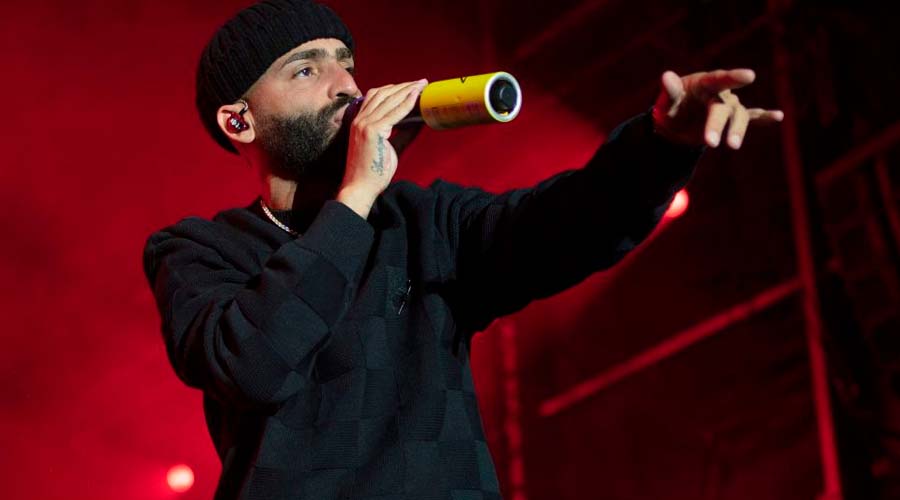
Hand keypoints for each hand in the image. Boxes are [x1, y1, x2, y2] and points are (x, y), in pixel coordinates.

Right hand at [338, 78, 427, 217]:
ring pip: (388, 99)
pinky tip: (416, 96)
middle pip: (383, 93)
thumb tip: (420, 120)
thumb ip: (403, 132)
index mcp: (360, 121)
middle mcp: (360, 119)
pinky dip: (406, 102)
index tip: (411, 86)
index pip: (377, 96)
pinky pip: (394, 113)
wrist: (360, 188)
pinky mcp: (373, 131)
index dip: (395, 89)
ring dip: (407, 90)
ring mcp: (364, 124)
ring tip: (422, 85)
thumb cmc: (373, 172)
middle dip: (403, 86)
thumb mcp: (391, 147)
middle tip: (421, 82)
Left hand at [652, 68, 783, 148]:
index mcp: (704, 83)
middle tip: (711, 143)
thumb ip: (670, 91)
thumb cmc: (670, 109)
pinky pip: (753, 117)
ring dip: (737, 131)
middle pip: (723, 108)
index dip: (734, 77)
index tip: (750, 76)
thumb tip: (666, 76)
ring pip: (739, 116)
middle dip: (718, 125)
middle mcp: (720, 93)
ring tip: (732, 146)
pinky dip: (765, 117)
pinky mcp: (733, 119)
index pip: (718, 79)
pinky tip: (778, 116)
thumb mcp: (666, 102)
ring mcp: (729, 105)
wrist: (676, 124)